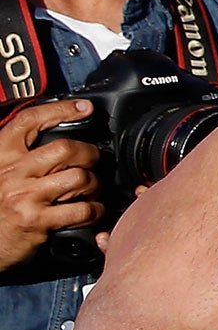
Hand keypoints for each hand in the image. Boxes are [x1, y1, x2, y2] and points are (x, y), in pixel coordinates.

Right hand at [0, 101, 102, 270]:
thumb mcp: (0, 174)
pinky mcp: (36, 221)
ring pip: (78, 178)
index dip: (61, 110)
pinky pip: (81, 209)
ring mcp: (23, 196)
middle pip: (64, 149)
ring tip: (91, 190)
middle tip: (94, 160)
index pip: (29, 122)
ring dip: (94, 184)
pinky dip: (95, 210)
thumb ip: (22, 158)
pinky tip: (92, 210)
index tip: (84, 108)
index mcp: (0, 156)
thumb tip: (60, 142)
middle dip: (89, 153)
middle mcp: (10, 173)